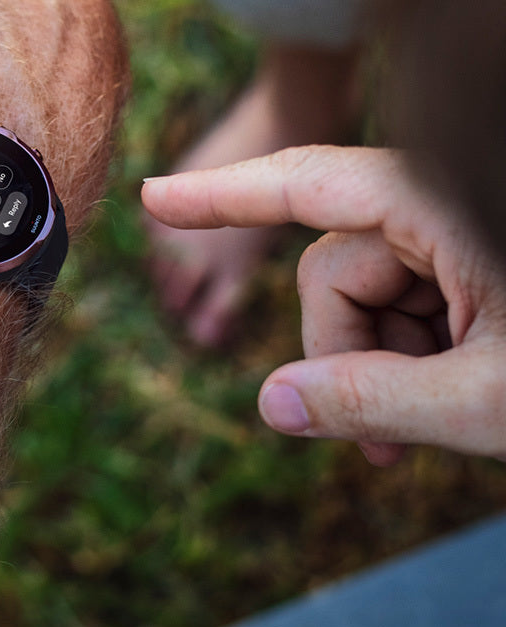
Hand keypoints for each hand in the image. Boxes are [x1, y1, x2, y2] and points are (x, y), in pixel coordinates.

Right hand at [143, 146, 505, 464]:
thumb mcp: (489, 398)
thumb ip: (375, 400)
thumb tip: (271, 403)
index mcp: (440, 202)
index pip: (308, 183)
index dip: (221, 193)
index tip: (154, 197)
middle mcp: (435, 204)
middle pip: (331, 271)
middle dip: (343, 353)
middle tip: (384, 443)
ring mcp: (446, 233)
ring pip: (358, 293)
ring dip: (376, 362)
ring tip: (425, 427)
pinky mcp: (456, 262)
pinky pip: (393, 302)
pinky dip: (400, 354)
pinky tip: (440, 400)